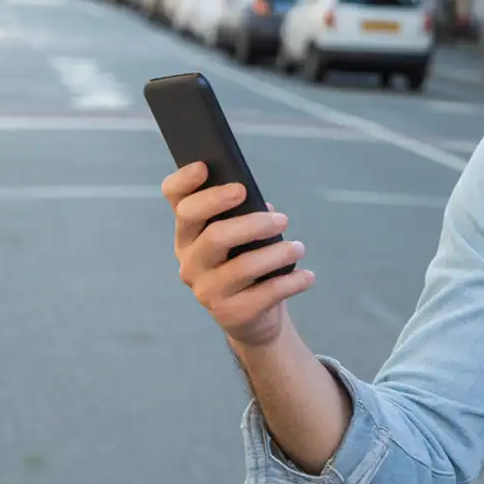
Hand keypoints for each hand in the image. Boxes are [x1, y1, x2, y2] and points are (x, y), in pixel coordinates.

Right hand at [162, 162, 314, 346]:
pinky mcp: (229, 313)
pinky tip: (308, 276)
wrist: (251, 317)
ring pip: (243, 266)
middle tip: (281, 219)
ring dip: (279, 254)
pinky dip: (292, 281)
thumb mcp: (243, 236)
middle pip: (214, 234)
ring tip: (299, 248)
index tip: (206, 166)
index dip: (185, 181)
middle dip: (253, 223)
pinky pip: (265, 293)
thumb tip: (264, 207)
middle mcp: (190, 260)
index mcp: (189, 232)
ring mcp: (206, 289)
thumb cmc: (247, 262)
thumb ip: (245, 215)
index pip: (175, 200)